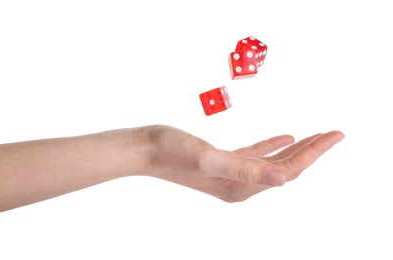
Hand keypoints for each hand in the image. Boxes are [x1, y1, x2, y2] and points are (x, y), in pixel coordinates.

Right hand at [143, 125, 343, 201]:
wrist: (146, 148)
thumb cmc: (171, 152)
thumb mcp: (209, 158)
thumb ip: (245, 168)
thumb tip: (282, 179)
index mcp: (240, 186)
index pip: (287, 170)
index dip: (314, 153)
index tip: (335, 135)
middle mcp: (239, 183)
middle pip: (285, 167)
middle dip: (312, 151)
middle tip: (335, 134)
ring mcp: (231, 173)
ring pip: (273, 161)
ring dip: (296, 148)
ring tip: (316, 136)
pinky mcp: (223, 161)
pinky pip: (256, 154)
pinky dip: (273, 146)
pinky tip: (285, 137)